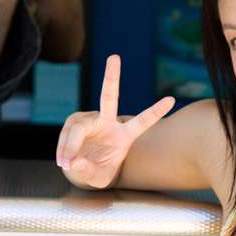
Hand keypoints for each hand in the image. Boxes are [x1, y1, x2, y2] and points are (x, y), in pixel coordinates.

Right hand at [56, 55, 175, 188]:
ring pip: (77, 130)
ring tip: (65, 164)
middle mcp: (107, 121)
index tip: (172, 100)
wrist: (82, 167)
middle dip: (111, 76)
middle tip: (114, 57)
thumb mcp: (99, 179)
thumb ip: (90, 172)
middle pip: (109, 96)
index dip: (155, 112)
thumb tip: (75, 161)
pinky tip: (63, 160)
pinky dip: (63, 149)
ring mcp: (90, 119)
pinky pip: (66, 135)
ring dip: (69, 147)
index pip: (142, 122)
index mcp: (124, 135)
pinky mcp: (74, 122)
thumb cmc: (97, 171)